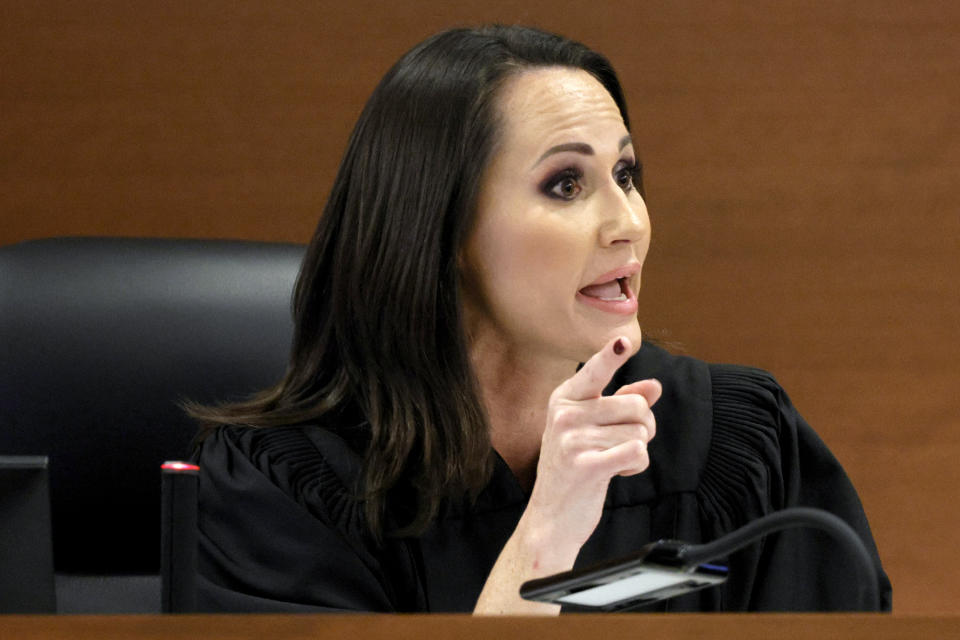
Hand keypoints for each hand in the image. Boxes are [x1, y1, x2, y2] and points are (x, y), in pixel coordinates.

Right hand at [473, 335, 659, 614]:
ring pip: (639, 433)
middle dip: (643, 426)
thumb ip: (621, 403)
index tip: (622, 341)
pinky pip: (637, 453)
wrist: (550, 519)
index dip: (610, 356)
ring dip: (636, 451)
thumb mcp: (590, 430)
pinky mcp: (586, 464)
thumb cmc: (573, 469)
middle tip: (622, 443)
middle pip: (635, 406)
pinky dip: (636, 466)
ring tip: (611, 461)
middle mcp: (565, 414)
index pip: (594, 371)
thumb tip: (654, 387)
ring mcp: (572, 439)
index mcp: (563, 399)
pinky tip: (616, 473)